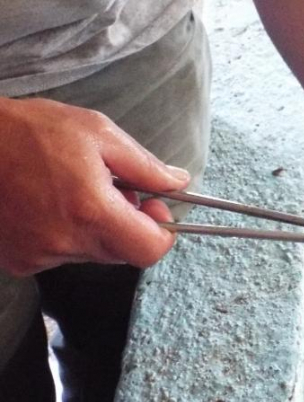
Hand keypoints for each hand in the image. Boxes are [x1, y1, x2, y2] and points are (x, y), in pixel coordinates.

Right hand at [0, 97, 189, 275]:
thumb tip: (178, 183)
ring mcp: (38, 256)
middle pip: (122, 251)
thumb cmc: (30, 131)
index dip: (160, 232)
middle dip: (128, 224)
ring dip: (93, 228)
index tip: (154, 207)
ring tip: (70, 190)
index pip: (149, 251)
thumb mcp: (98, 134)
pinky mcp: (18, 261)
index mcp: (91, 212)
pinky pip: (60, 255)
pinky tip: (45, 204)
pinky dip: (63, 234)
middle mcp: (65, 242)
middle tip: (111, 188)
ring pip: (92, 253)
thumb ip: (145, 165)